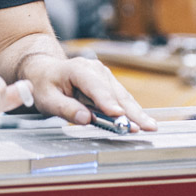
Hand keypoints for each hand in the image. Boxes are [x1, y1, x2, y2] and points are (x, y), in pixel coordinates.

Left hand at [20, 55, 157, 131]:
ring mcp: (104, 75)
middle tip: (145, 126)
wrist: (45, 71)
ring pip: (122, 96)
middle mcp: (95, 69)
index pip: (95, 87)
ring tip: (150, 127)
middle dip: (130, 111)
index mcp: (78, 69)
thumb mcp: (47, 99)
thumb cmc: (45, 85)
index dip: (108, 101)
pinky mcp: (109, 84)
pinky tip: (143, 121)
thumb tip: (85, 119)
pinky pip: (121, 98)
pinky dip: (132, 110)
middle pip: (114, 93)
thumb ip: (66, 109)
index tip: (119, 115)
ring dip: (136, 112)